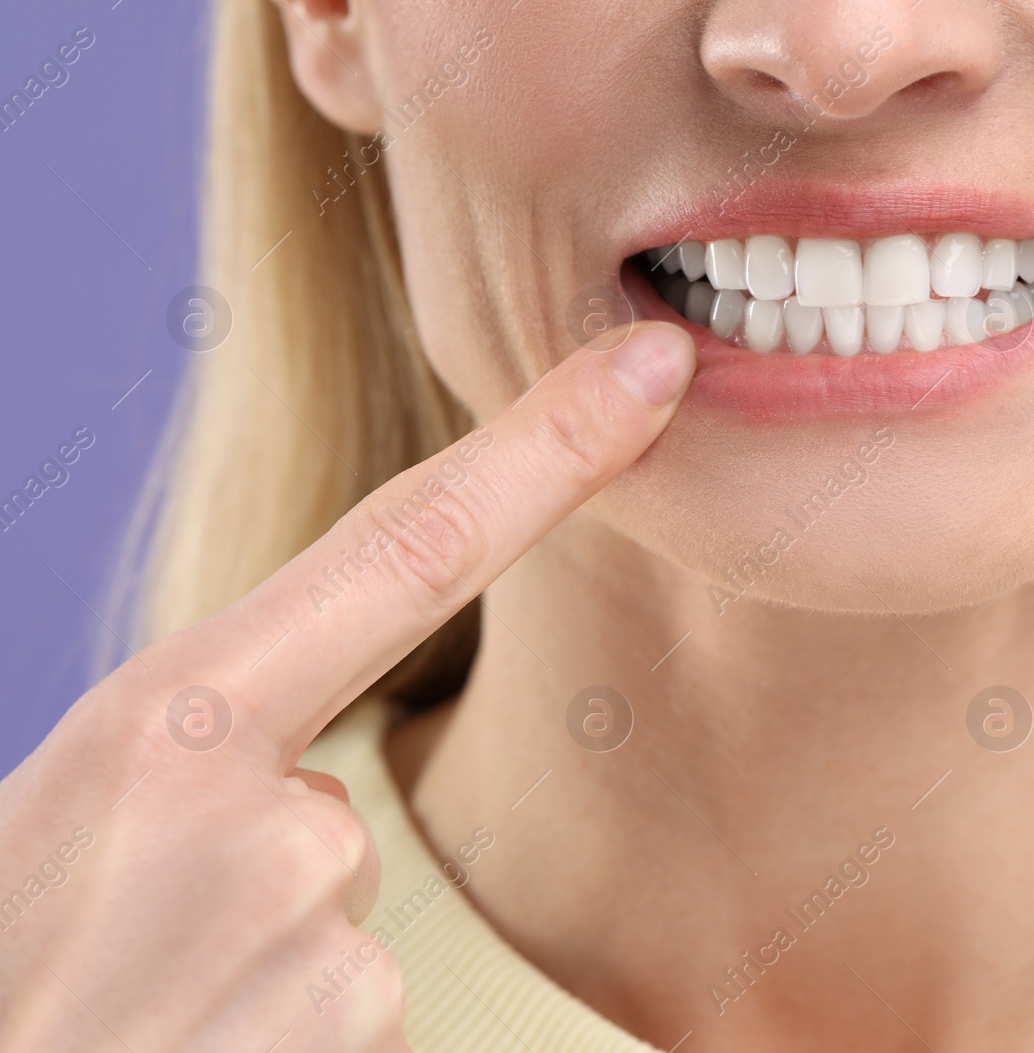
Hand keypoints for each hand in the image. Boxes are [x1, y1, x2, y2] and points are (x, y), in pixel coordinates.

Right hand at [0, 323, 694, 1051]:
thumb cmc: (7, 970)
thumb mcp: (70, 811)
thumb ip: (199, 750)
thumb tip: (307, 783)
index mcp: (170, 720)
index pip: (408, 546)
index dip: (547, 448)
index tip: (652, 367)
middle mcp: (265, 815)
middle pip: (347, 796)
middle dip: (267, 862)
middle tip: (135, 949)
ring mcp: (317, 934)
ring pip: (345, 908)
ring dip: (267, 958)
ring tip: (146, 1016)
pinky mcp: (359, 1030)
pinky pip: (359, 1009)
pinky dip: (287, 1037)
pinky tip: (197, 1052)